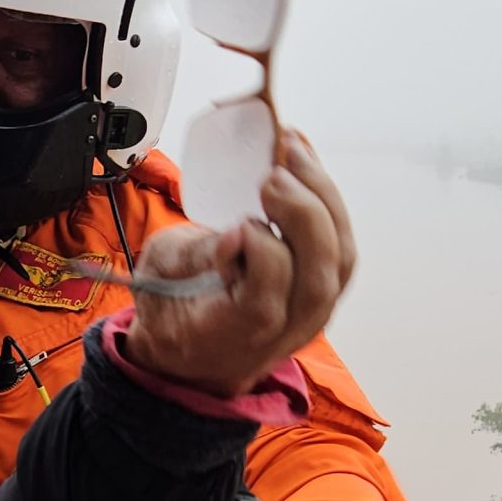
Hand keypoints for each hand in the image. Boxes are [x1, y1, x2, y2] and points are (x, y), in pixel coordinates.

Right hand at [122, 132, 355, 395]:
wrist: (191, 346)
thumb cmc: (169, 305)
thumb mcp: (159, 279)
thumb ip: (195, 258)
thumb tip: (236, 236)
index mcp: (228, 338)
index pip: (265, 304)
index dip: (260, 256)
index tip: (237, 223)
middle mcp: (280, 336)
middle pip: (317, 281)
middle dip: (304, 216)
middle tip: (272, 175)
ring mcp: (309, 317)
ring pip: (340, 262)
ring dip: (324, 200)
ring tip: (294, 154)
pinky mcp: (322, 290)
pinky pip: (341, 248)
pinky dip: (329, 201)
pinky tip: (304, 165)